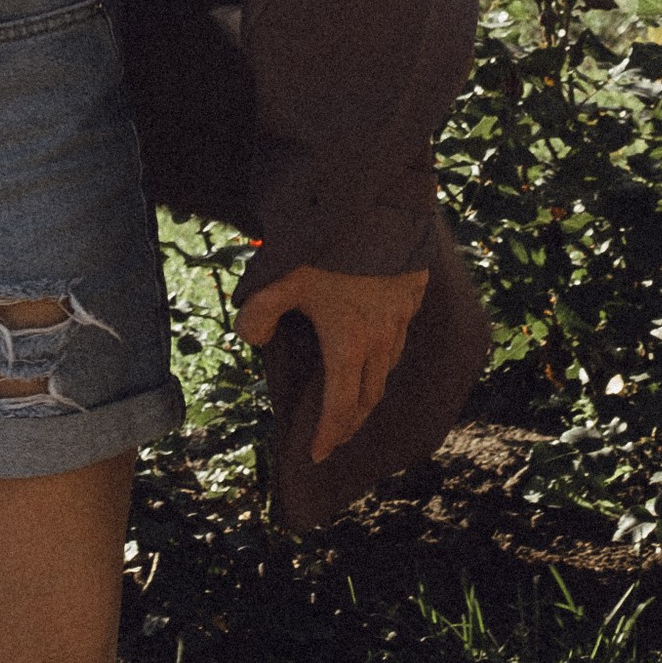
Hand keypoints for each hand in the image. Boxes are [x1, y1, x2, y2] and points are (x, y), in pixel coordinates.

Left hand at [239, 262, 428, 461]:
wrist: (381, 208)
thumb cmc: (330, 245)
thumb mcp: (283, 276)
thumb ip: (259, 310)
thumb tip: (250, 339)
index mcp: (349, 345)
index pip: (340, 407)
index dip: (328, 435)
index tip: (317, 454)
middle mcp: (380, 340)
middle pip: (368, 397)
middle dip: (350, 422)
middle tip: (335, 435)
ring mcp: (400, 319)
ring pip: (387, 369)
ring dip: (370, 391)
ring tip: (354, 397)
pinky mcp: (411, 296)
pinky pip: (400, 340)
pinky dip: (386, 359)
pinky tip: (377, 348)